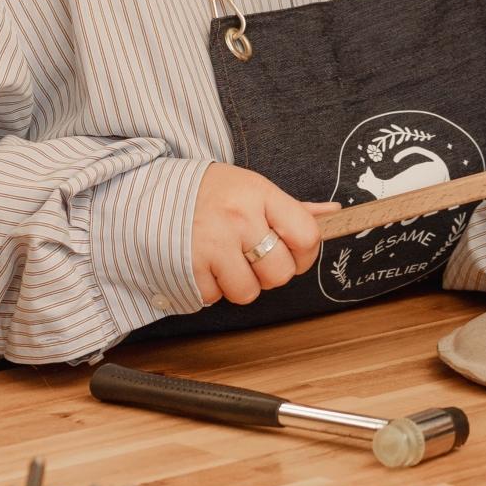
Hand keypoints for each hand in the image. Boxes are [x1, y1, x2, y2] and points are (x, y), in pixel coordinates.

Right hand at [191, 164, 328, 305]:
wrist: (151, 195)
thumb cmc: (209, 193)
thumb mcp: (251, 188)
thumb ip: (292, 208)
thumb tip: (334, 213)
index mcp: (259, 194)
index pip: (306, 235)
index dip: (305, 253)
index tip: (292, 252)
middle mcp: (238, 219)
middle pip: (280, 273)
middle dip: (270, 273)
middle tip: (252, 257)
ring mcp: (212, 245)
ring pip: (248, 292)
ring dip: (239, 284)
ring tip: (225, 260)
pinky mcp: (188, 269)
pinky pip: (215, 298)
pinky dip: (210, 288)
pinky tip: (203, 265)